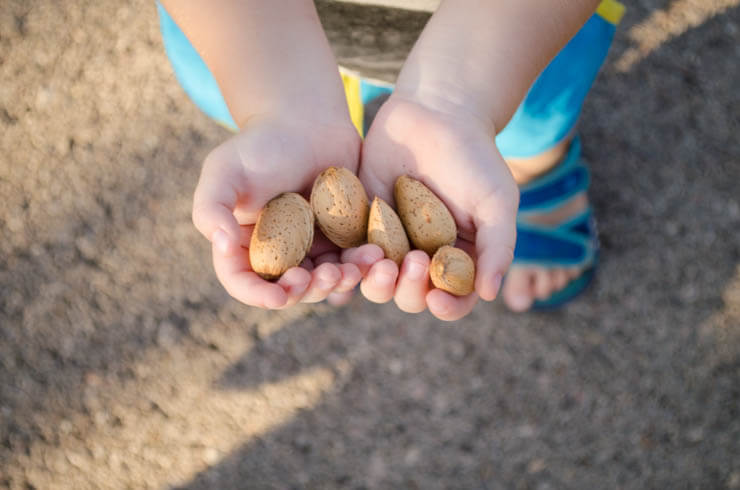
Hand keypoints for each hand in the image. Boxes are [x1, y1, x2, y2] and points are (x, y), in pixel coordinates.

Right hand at [192, 114, 367, 308]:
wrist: (307, 122)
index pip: (244, 282)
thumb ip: (211, 206)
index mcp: (242, 246)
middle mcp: (277, 255)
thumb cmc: (260, 143)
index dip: (259, 296)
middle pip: (291, 290)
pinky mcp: (341, 240)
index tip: (279, 297)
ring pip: (325, 282)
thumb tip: (220, 244)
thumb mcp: (225, 169)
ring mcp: (311, 250)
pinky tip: (375, 253)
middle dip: (310, 290)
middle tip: (327, 275)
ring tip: (356, 266)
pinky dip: (363, 265)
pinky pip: (353, 263)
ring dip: (341, 282)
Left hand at [358, 95, 518, 320]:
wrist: (435, 113)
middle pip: (412, 298)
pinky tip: (355, 252)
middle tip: (411, 261)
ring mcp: (391, 243)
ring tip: (381, 259)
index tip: (438, 300)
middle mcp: (424, 257)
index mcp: (458, 259)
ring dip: (378, 282)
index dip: (448, 307)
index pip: (454, 299)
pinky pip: (351, 254)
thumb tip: (489, 294)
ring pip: (377, 283)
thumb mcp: (497, 201)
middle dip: (410, 291)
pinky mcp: (361, 225)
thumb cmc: (474, 156)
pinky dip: (351, 261)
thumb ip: (498, 247)